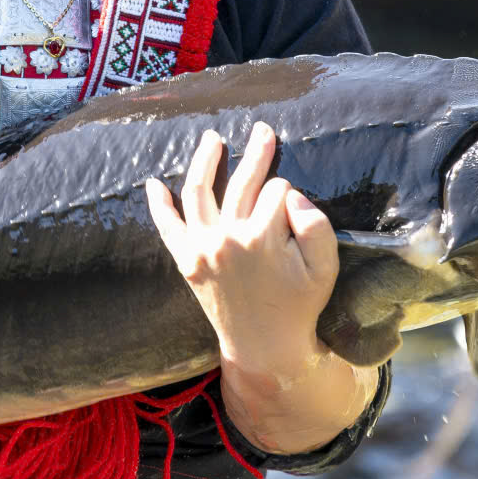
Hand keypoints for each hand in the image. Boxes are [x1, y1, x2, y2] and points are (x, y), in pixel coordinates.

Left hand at [144, 122, 338, 385]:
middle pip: (242, 182)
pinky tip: (153, 182)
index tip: (293, 209)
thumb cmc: (299, 306)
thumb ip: (316, 225)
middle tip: (263, 130)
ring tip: (211, 138)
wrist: (264, 347)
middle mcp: (227, 238)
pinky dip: (158, 205)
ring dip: (204, 160)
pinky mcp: (186, 261)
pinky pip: (166, 227)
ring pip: (198, 192)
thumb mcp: (324, 268)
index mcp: (262, 238)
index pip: (277, 191)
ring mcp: (202, 248)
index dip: (288, 194)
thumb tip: (290, 193)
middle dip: (256, 152)